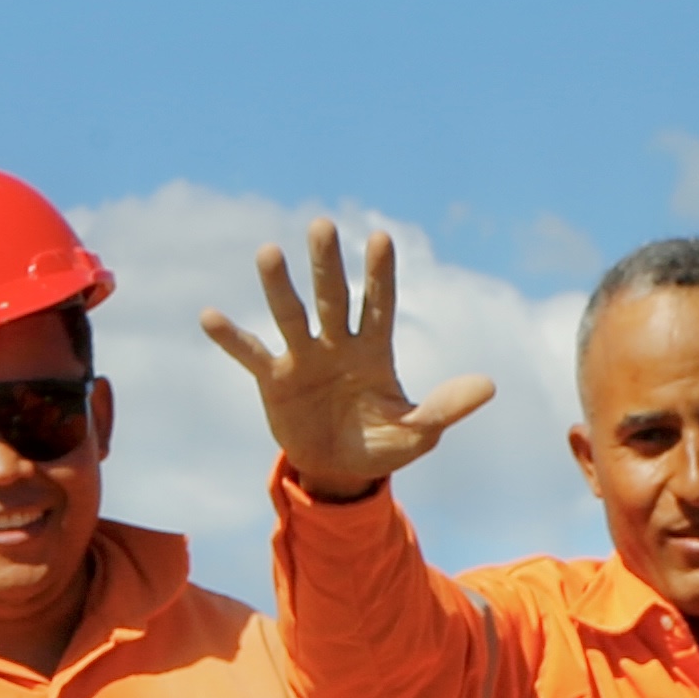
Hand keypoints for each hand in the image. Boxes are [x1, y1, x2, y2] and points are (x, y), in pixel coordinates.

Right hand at [207, 221, 499, 504]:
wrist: (338, 471)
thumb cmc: (381, 445)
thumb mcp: (419, 433)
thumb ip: (446, 408)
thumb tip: (488, 386)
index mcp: (375, 351)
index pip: (379, 304)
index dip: (380, 274)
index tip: (381, 238)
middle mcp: (338, 344)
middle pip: (333, 297)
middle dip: (327, 265)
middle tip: (322, 226)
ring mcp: (304, 358)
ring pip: (291, 315)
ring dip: (279, 287)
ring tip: (268, 252)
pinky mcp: (275, 380)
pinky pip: (251, 354)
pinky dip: (231, 338)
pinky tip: (209, 316)